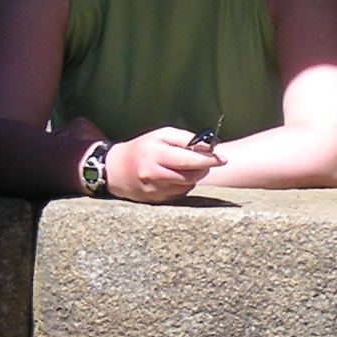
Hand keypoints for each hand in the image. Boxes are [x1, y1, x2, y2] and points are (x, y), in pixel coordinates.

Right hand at [105, 127, 224, 203]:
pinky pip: (179, 194)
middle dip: (204, 169)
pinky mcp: (154, 201)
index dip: (207, 160)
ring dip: (194, 177)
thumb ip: (183, 138)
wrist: (114, 170)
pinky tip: (178, 177)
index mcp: (155, 154)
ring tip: (190, 167)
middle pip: (189, 176)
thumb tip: (207, 146)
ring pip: (186, 186)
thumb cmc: (142, 148)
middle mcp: (153, 174)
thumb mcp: (160, 135)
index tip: (222, 158)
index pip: (187, 160)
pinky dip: (184, 185)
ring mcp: (154, 190)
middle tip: (209, 162)